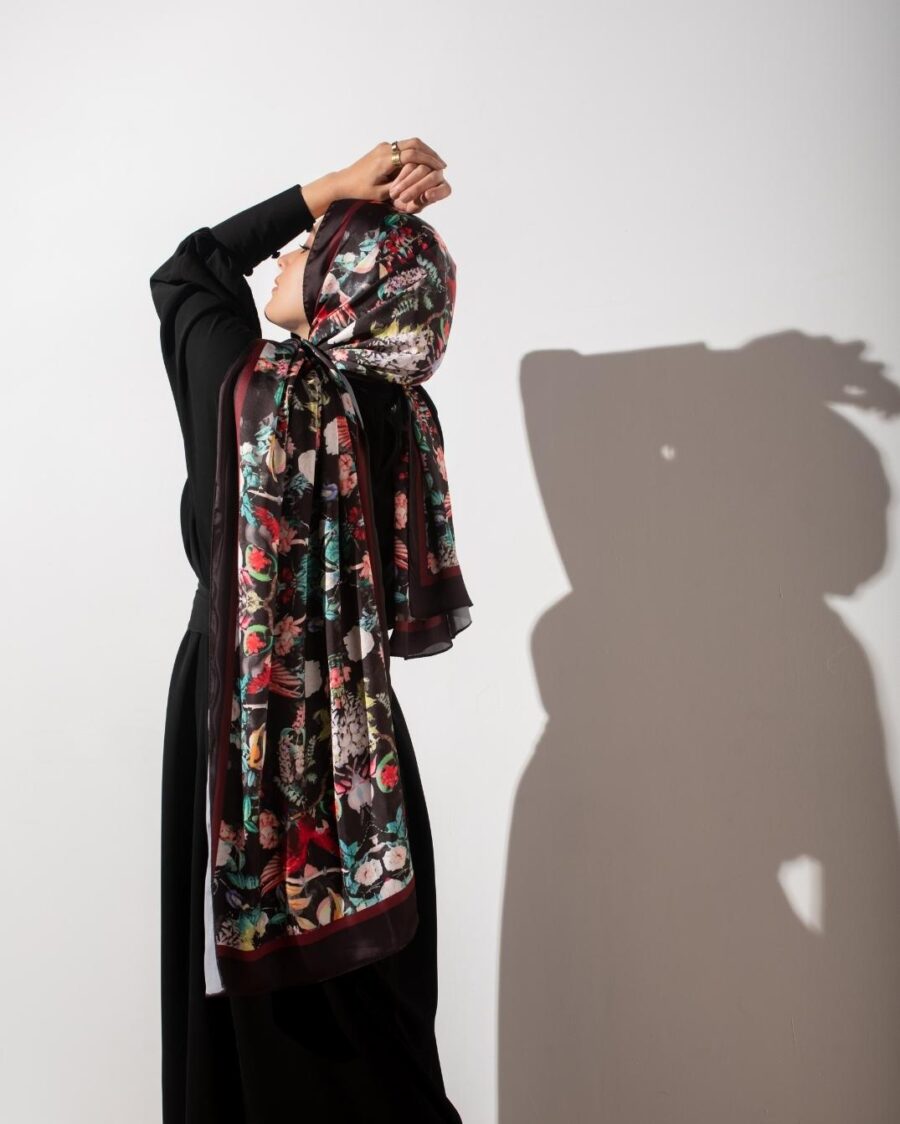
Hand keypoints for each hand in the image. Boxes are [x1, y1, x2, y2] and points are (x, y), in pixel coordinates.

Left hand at [335, 138, 450, 213]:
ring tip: (435, 163)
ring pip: (410, 143)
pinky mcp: (383, 149)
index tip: (441, 168)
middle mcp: (386, 149)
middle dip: (430, 153)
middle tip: (442, 164)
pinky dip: (416, 152)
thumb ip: (400, 186)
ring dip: (424, 151)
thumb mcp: (381, 194)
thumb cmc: (360, 191)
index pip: (412, 155)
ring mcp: (384, 147)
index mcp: (385, 160)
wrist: (343, 182)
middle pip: (414, 144)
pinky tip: (423, 162)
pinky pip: (403, 147)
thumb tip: (419, 184)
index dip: (428, 161)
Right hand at [387, 160, 451, 213]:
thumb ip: (419, 204)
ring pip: (422, 169)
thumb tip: (426, 195)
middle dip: (417, 189)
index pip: (445, 189)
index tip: (426, 196)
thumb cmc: (406, 203)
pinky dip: (401, 176)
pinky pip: (410, 164)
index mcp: (442, 189)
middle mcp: (438, 175)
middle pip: (433, 177)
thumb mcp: (412, 207)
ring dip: (407, 183)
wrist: (394, 194)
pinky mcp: (415, 159)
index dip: (437, 192)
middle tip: (403, 198)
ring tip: (394, 194)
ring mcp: (427, 165)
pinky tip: (394, 186)